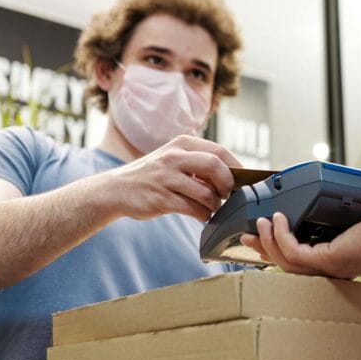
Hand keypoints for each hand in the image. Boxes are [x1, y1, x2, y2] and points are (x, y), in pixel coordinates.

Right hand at [105, 134, 240, 221]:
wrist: (116, 189)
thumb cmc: (153, 176)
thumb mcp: (173, 158)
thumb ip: (199, 162)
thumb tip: (234, 176)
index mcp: (182, 143)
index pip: (220, 151)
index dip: (237, 167)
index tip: (244, 180)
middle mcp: (174, 156)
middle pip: (216, 166)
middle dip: (228, 185)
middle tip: (228, 195)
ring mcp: (166, 177)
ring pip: (206, 192)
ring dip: (215, 205)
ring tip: (212, 208)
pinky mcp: (160, 198)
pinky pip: (193, 209)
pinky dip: (203, 215)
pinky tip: (202, 216)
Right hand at [240, 202, 360, 277]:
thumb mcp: (353, 215)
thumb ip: (333, 211)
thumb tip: (317, 196)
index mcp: (332, 261)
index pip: (296, 261)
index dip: (275, 249)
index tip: (261, 233)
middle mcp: (328, 269)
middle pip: (285, 264)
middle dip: (263, 249)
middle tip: (245, 234)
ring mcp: (328, 267)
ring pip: (285, 261)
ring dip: (268, 241)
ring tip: (258, 221)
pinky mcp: (329, 259)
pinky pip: (294, 251)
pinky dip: (281, 235)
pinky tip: (277, 219)